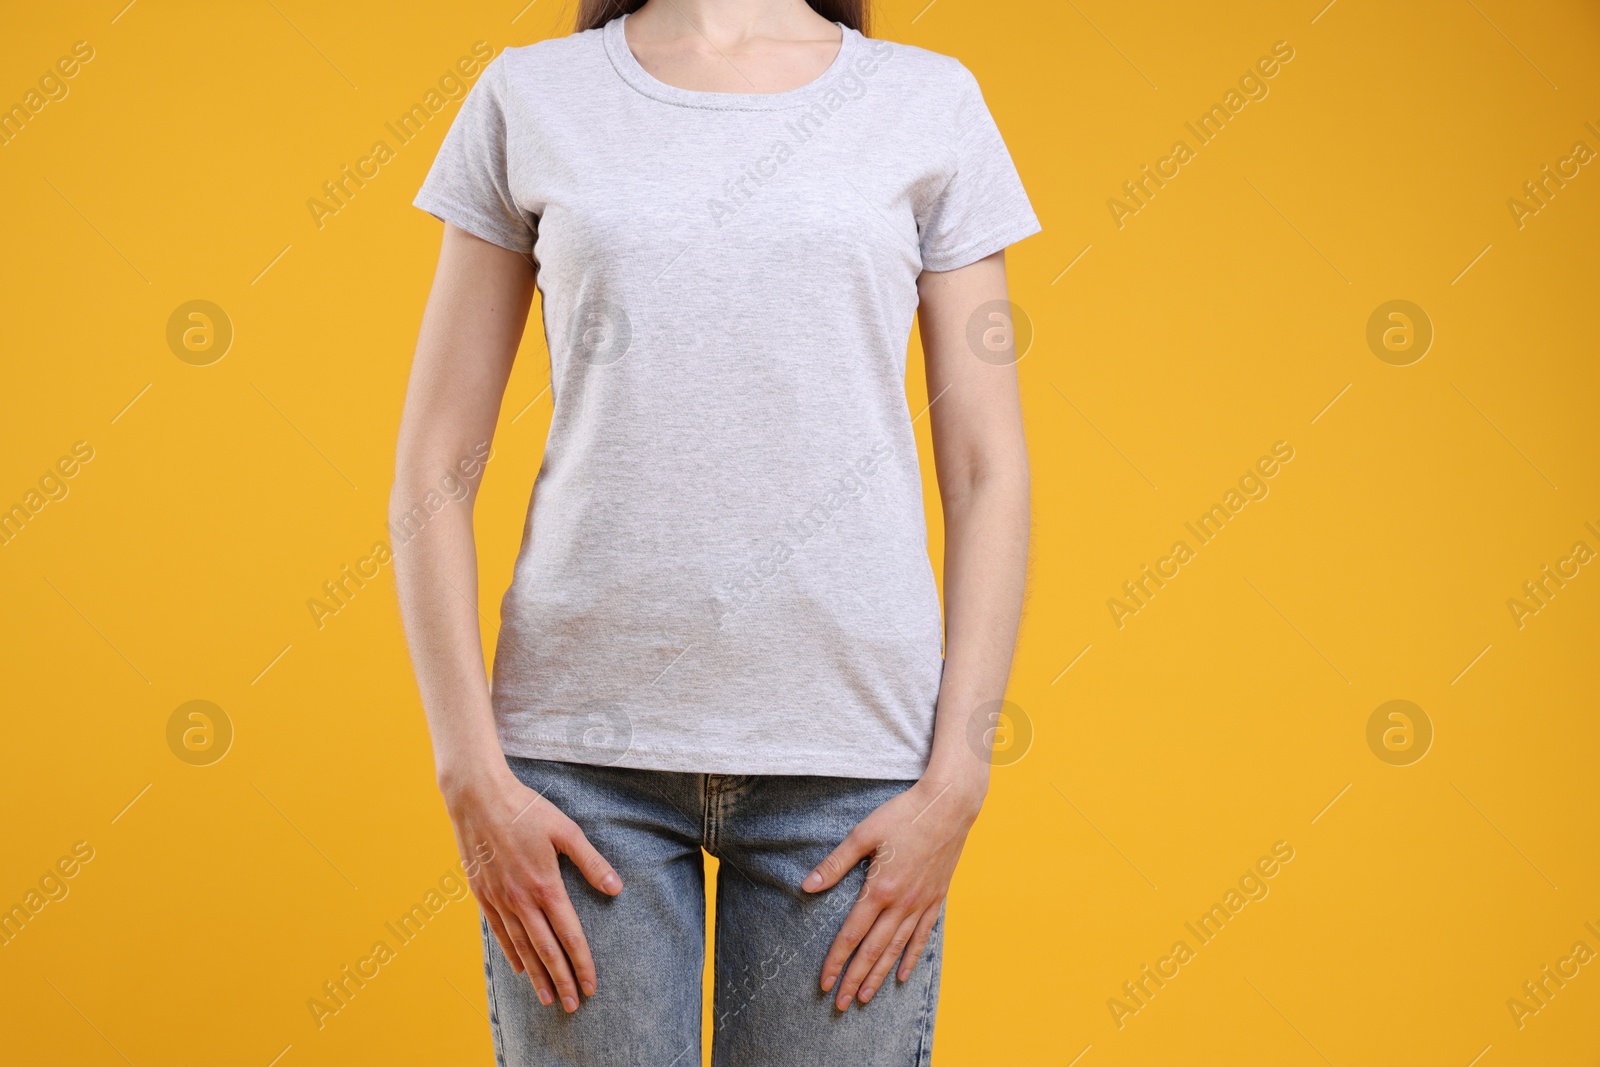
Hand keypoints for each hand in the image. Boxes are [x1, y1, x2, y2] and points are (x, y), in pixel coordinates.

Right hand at [446, 769, 622, 1012]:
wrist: (478, 797)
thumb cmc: (525, 809)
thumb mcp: (566, 830)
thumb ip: (591, 862)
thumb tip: (616, 889)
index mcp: (545, 885)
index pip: (569, 935)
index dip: (582, 963)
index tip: (591, 985)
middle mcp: (521, 899)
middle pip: (545, 950)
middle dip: (561, 980)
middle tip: (574, 1005)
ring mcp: (499, 899)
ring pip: (521, 947)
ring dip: (536, 975)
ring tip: (548, 998)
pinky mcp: (483, 894)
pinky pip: (499, 932)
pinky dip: (511, 953)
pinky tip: (520, 968)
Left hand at [803, 776, 982, 1008]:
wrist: (949, 805)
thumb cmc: (904, 814)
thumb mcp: (864, 834)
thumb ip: (835, 863)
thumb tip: (807, 886)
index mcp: (880, 889)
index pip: (852, 934)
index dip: (836, 960)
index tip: (823, 982)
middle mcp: (901, 903)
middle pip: (873, 951)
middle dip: (854, 979)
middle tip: (840, 1004)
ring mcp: (921, 904)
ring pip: (897, 950)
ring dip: (879, 976)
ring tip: (865, 997)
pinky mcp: (936, 899)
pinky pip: (922, 937)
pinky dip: (911, 958)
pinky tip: (902, 975)